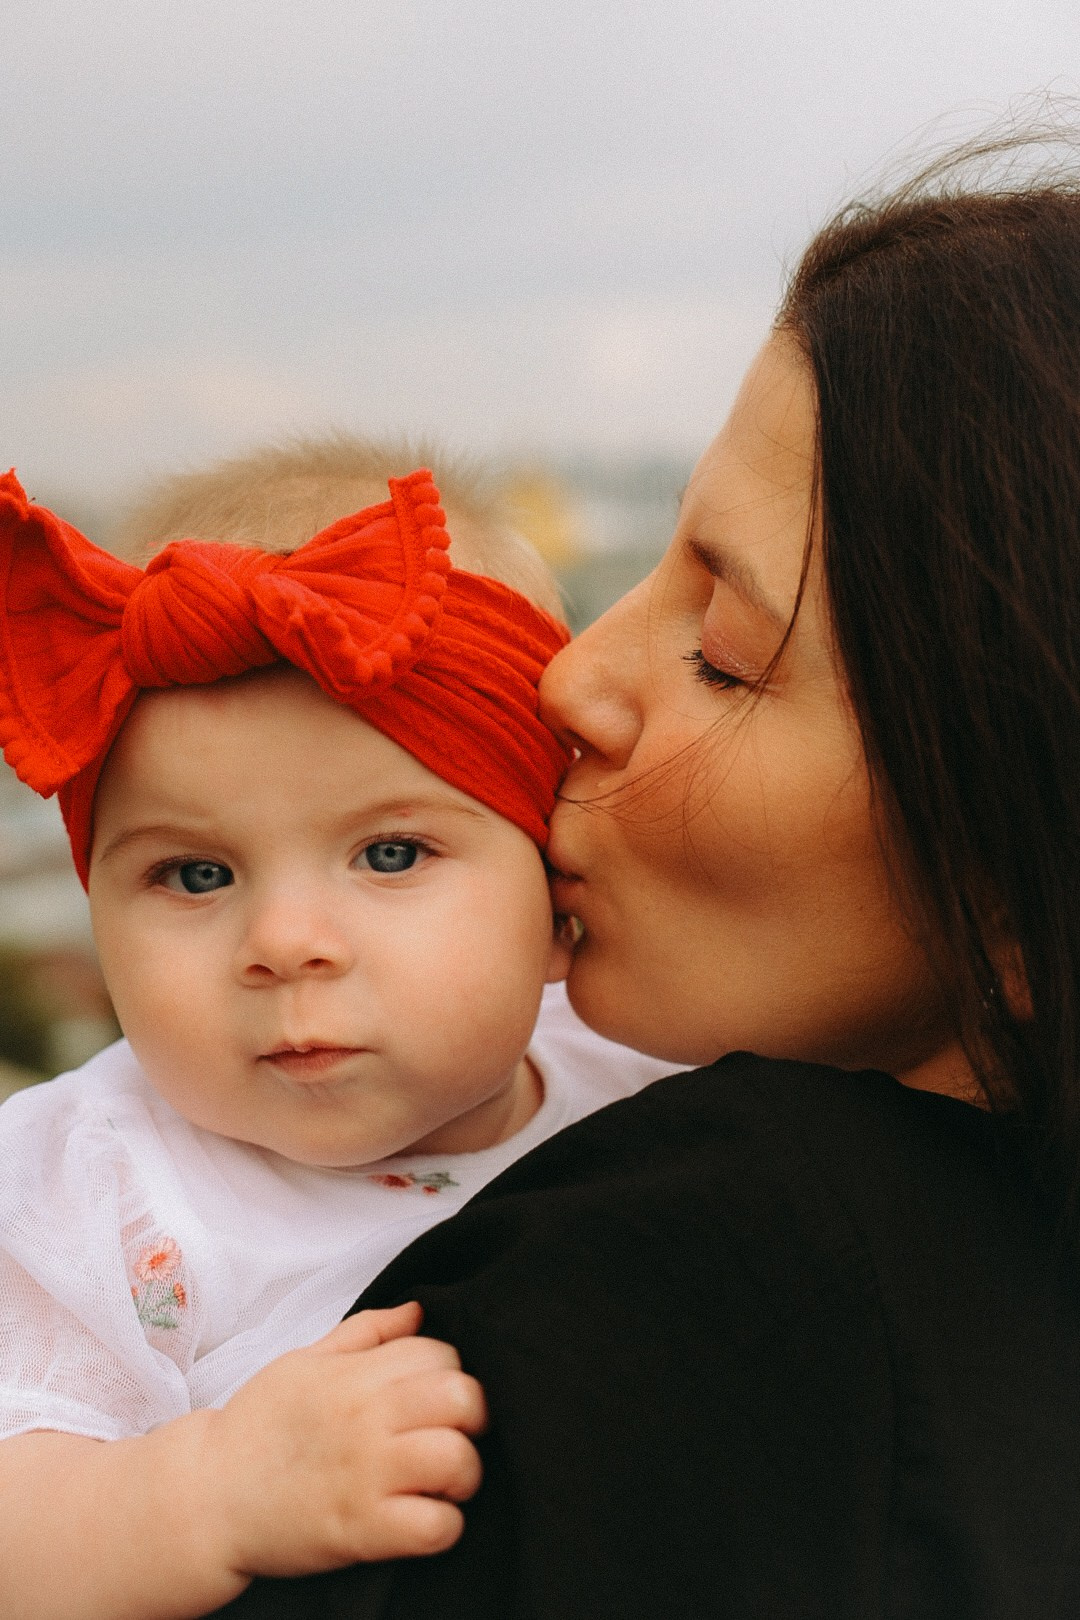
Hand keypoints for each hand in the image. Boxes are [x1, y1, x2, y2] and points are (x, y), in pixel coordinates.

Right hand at [200, 1302, 487, 1578]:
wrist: (207, 1499)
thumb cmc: (259, 1428)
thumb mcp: (305, 1361)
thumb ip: (367, 1332)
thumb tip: (418, 1310)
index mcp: (355, 1374)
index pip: (441, 1353)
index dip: (449, 1373)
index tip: (434, 1398)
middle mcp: (366, 1418)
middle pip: (463, 1397)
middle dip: (472, 1416)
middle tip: (452, 1434)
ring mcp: (366, 1475)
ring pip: (459, 1459)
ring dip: (463, 1473)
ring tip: (441, 1482)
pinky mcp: (361, 1530)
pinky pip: (436, 1527)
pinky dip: (443, 1527)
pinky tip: (423, 1519)